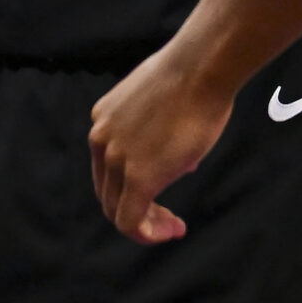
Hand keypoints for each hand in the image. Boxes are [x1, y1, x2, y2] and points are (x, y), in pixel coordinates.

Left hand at [89, 43, 233, 243]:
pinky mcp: (138, 177)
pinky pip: (130, 220)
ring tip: (171, 227)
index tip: (159, 191)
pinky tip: (170, 230)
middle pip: (108, 191)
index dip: (130, 186)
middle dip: (138, 209)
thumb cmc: (193, 80)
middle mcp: (101, 139)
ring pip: (117, 209)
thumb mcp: (163, 108)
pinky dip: (147, 233)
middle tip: (169, 218)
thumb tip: (175, 165)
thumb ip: (158, 137)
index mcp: (103, 119)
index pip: (107, 166)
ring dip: (145, 224)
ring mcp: (115, 158)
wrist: (200, 69)